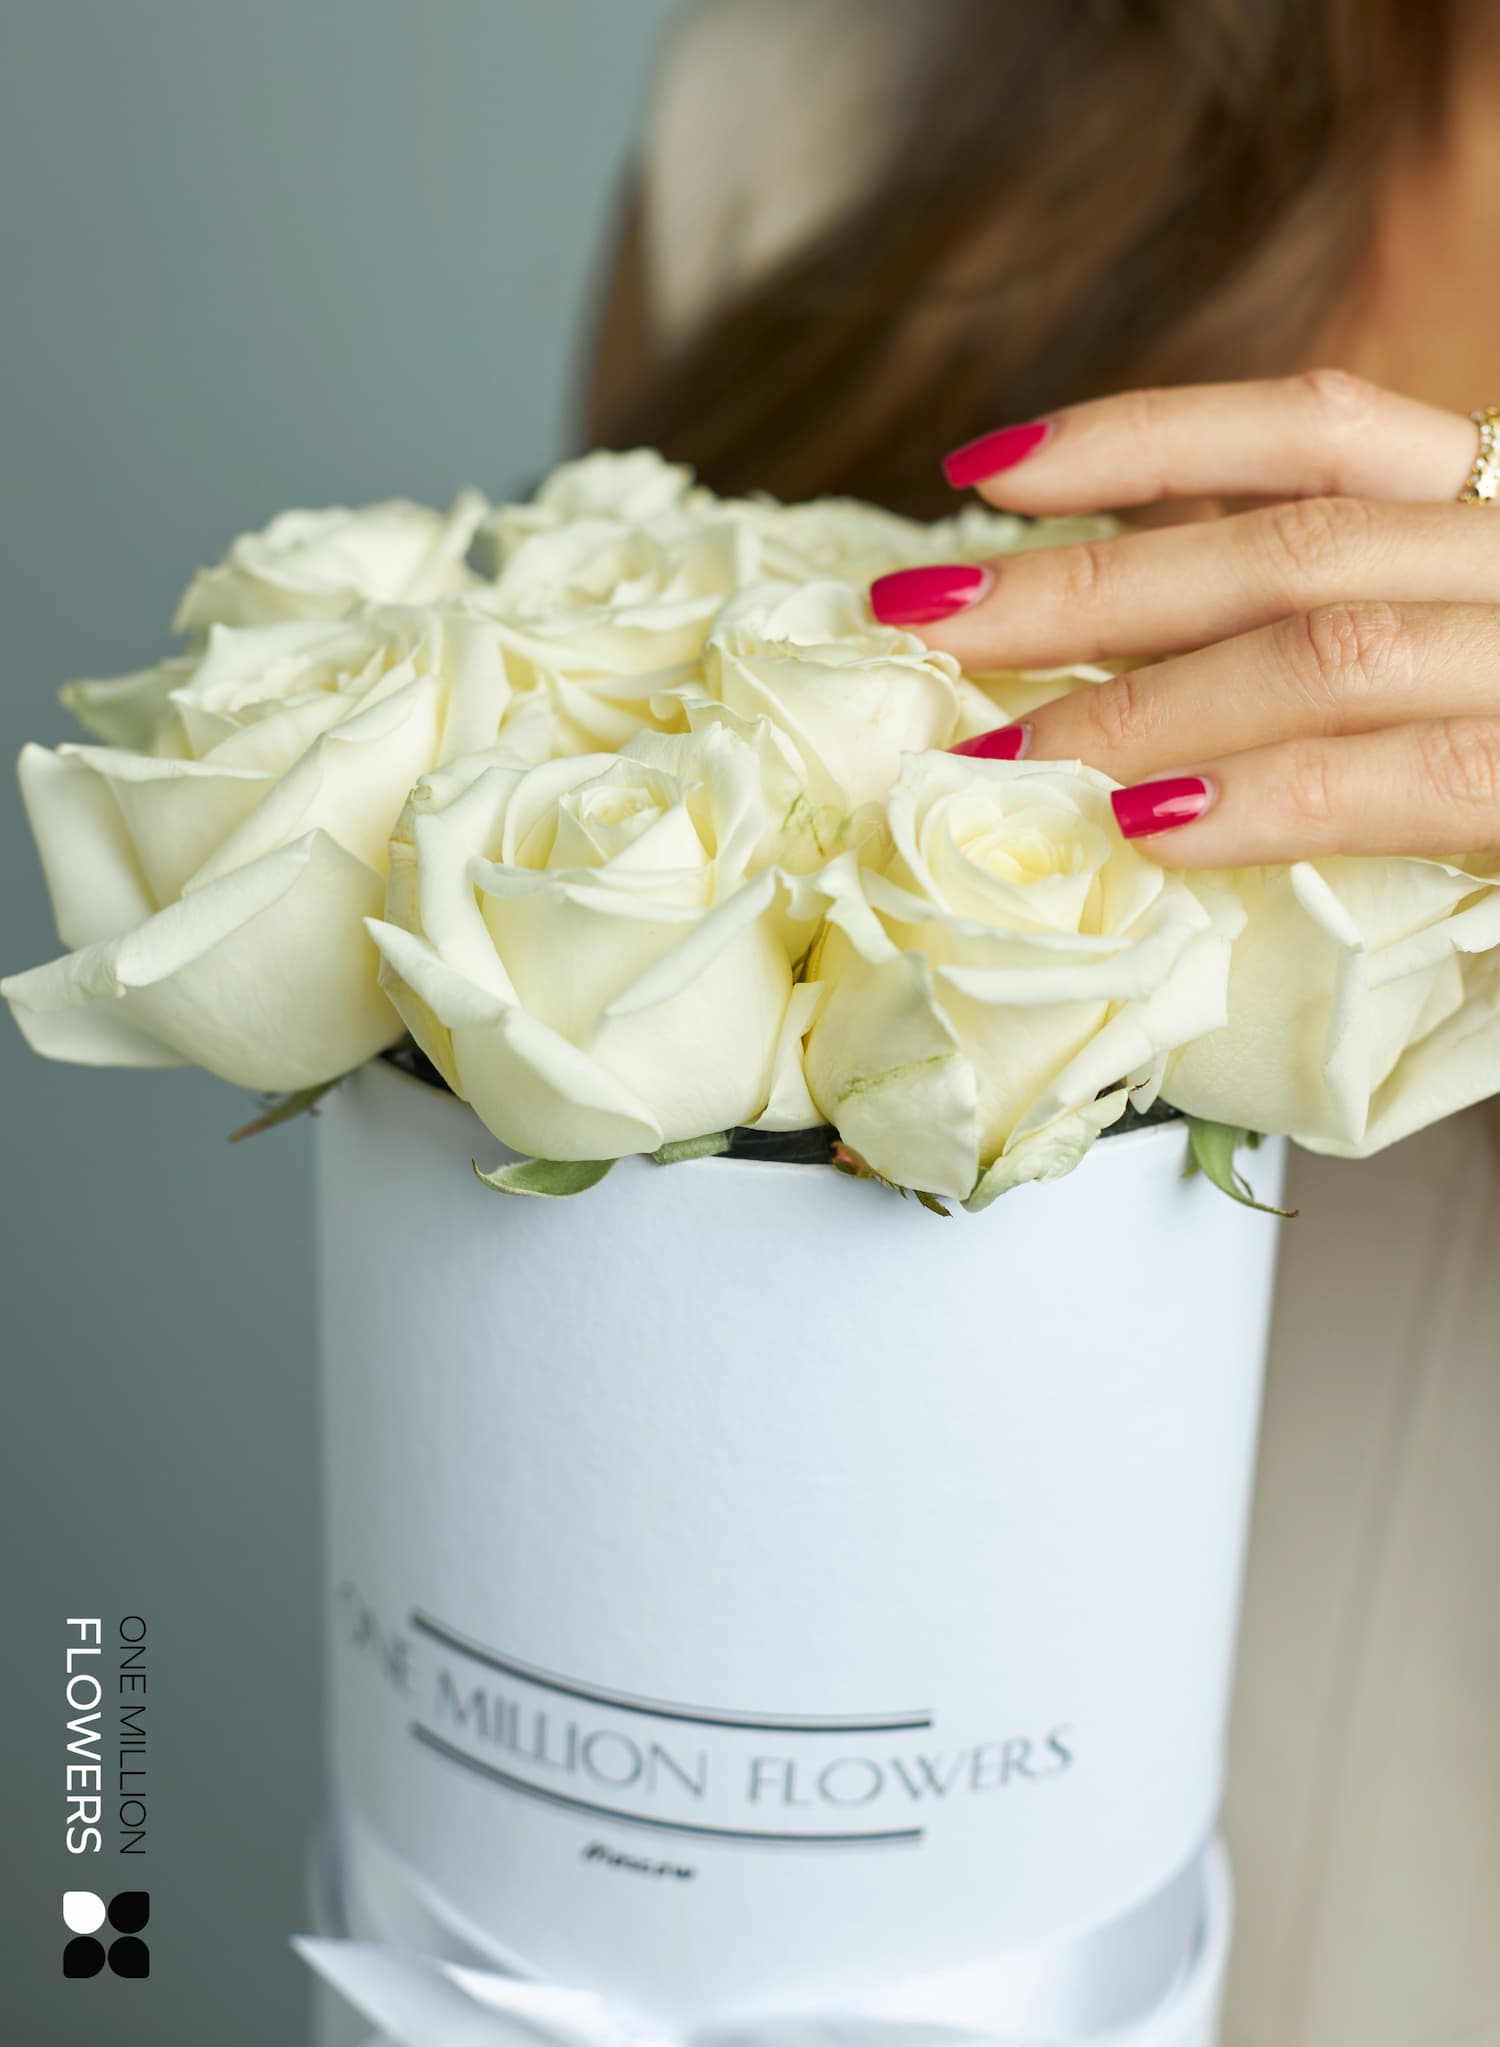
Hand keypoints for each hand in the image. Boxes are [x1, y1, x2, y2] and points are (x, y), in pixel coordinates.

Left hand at [868, 372, 1499, 865]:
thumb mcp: (1459, 641)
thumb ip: (1340, 625)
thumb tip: (1134, 662)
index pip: (1313, 425)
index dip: (1138, 437)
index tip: (986, 472)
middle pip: (1277, 539)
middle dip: (1076, 584)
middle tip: (920, 616)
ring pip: (1323, 643)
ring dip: (1135, 699)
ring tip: (995, 755)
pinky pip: (1413, 775)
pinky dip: (1269, 794)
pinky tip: (1149, 818)